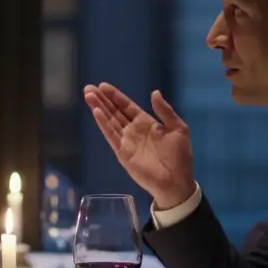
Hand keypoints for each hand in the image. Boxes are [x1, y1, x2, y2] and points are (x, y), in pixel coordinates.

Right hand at [83, 84, 194, 208]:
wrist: (176, 181)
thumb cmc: (179, 156)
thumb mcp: (178, 129)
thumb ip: (165, 111)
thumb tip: (154, 92)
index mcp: (147, 123)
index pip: (127, 106)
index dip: (115, 96)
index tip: (103, 86)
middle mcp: (133, 131)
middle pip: (114, 111)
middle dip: (102, 99)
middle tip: (89, 88)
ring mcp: (126, 142)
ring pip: (110, 121)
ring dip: (99, 108)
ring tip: (88, 95)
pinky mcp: (122, 153)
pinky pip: (111, 135)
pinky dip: (103, 124)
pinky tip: (96, 112)